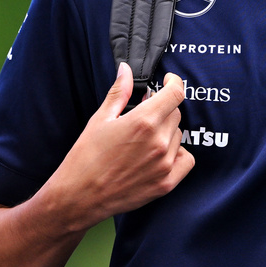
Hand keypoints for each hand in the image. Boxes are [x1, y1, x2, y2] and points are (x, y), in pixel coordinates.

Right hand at [45, 62, 194, 229]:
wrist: (79, 196)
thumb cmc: (86, 157)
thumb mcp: (100, 119)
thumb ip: (119, 92)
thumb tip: (126, 70)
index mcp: (143, 121)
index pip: (176, 92)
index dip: (174, 82)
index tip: (169, 81)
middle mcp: (158, 141)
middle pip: (175, 114)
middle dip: (163, 110)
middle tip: (143, 116)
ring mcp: (164, 164)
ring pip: (178, 136)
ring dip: (166, 132)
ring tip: (142, 141)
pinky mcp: (166, 183)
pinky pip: (186, 159)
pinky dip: (178, 154)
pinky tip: (159, 155)